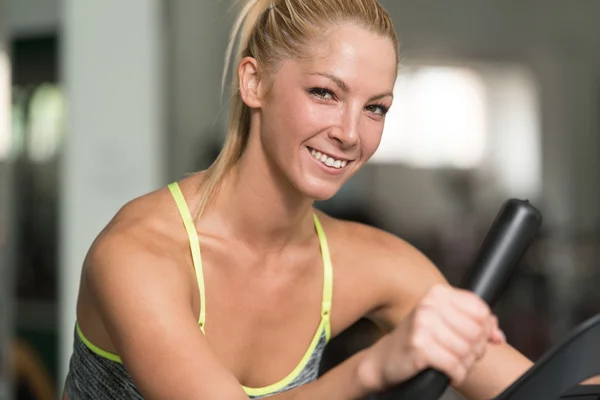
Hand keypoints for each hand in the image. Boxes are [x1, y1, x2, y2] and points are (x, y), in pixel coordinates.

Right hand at [360, 284, 505, 390]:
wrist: (385, 359)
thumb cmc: (417, 340)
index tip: (474, 339)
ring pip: (467, 351)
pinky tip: (446, 372)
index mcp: (438, 293)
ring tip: (451, 362)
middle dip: (474, 350)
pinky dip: (456, 374)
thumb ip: (476, 323)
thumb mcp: (445, 322)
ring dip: (464, 364)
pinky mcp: (419, 346)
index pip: (481, 311)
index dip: (484, 330)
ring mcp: (423, 324)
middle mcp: (429, 304)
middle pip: (477, 332)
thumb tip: (498, 334)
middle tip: (460, 354)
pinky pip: (455, 366)